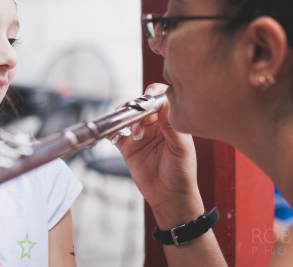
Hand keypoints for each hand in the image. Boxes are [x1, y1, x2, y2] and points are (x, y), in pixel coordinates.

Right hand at [115, 84, 203, 221]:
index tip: (149, 100)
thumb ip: (173, 128)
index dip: (153, 95)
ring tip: (134, 135)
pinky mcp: (127, 147)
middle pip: (141, 105)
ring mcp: (140, 135)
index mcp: (170, 122)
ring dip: (126, 119)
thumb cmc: (182, 174)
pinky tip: (112, 133)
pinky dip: (110, 130)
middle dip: (138, 108)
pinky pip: (115, 133)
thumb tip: (166, 106)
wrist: (170, 197)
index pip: (161, 99)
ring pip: (127, 116)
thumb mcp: (182, 149)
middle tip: (141, 121)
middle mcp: (155, 125)